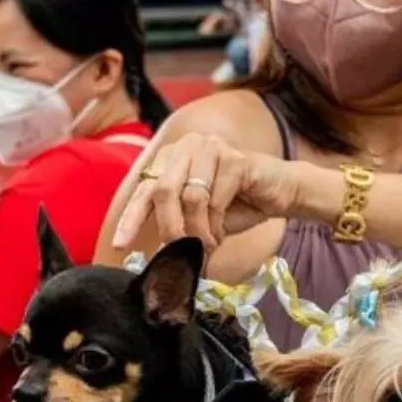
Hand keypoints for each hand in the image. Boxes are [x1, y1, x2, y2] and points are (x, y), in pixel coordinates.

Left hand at [112, 133, 297, 250]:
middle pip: (163, 191)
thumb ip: (175, 225)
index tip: (120, 245)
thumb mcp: (197, 218)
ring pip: (190, 197)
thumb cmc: (236, 205)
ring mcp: (211, 147)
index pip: (143, 189)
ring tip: (206, 245)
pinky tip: (220, 233)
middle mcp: (186, 147)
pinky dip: (215, 224)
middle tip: (177, 251)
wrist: (280, 192)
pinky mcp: (235, 158)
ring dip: (197, 230)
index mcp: (170, 159)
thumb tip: (155, 255)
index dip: (130, 218)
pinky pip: (215, 198)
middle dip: (169, 227)